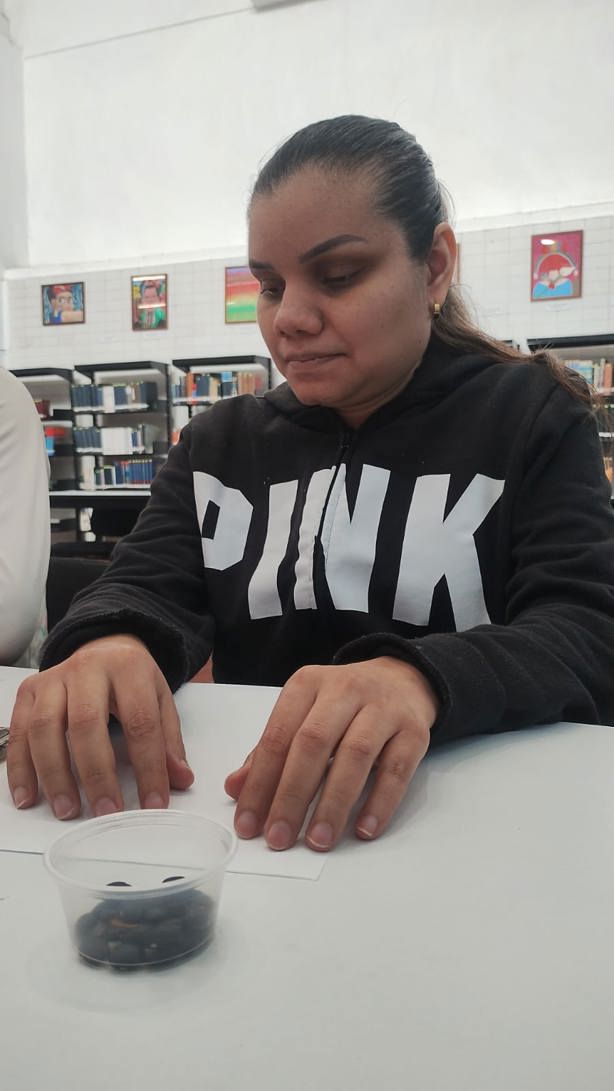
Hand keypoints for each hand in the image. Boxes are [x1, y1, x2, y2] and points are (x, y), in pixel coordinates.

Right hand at [7, 635, 192, 818]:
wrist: (102, 648)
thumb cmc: (131, 680)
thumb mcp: (160, 699)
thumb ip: (169, 741)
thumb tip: (180, 780)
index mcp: (128, 667)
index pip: (141, 721)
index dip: (149, 766)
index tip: (153, 803)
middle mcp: (87, 668)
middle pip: (86, 723)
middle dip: (97, 773)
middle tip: (107, 811)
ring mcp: (53, 678)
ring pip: (44, 727)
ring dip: (54, 775)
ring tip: (68, 810)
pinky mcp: (29, 691)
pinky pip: (19, 732)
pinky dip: (20, 769)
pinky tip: (29, 797)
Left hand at [224, 656, 437, 851]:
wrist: (401, 679)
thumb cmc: (343, 705)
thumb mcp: (303, 714)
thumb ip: (270, 751)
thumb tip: (236, 788)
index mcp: (307, 685)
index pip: (278, 736)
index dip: (261, 783)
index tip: (249, 823)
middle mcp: (344, 690)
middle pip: (313, 745)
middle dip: (292, 796)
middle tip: (279, 837)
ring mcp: (382, 708)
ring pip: (355, 756)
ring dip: (334, 804)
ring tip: (318, 841)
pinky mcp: (414, 730)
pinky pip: (397, 769)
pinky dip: (380, 802)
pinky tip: (364, 829)